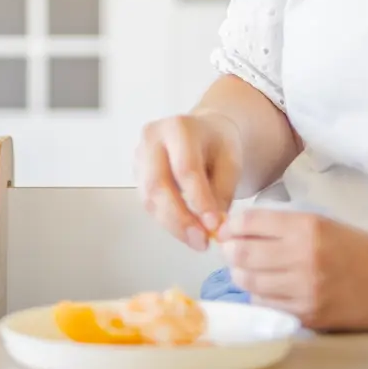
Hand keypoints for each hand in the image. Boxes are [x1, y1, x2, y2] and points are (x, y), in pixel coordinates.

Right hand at [135, 111, 241, 250]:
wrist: (203, 133)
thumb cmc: (218, 145)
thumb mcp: (231, 162)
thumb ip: (222, 191)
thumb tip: (212, 225)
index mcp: (179, 127)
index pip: (185, 168)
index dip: (198, 199)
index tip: (214, 224)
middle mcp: (152, 138)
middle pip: (158, 184)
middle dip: (180, 218)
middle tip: (201, 241)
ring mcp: (139, 155)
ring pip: (149, 198)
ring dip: (172, 225)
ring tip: (196, 241)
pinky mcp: (136, 173)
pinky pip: (148, 202)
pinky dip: (167, 221)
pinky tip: (185, 230)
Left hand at [217, 209, 367, 331]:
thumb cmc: (356, 249)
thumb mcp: (321, 224)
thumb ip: (281, 227)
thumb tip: (236, 231)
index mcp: (308, 227)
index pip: (250, 222)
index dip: (232, 226)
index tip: (229, 230)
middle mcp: (303, 258)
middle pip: (241, 254)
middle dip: (231, 251)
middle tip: (235, 251)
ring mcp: (304, 290)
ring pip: (248, 282)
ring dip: (243, 275)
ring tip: (252, 269)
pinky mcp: (306, 315)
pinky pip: (265, 304)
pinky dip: (261, 295)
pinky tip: (271, 288)